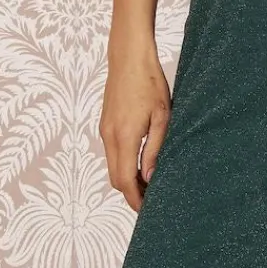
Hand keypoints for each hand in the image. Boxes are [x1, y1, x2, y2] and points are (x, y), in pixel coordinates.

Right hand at [99, 34, 171, 211]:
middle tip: (152, 200)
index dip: (135, 199)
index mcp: (124, 136)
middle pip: (115, 179)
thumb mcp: (162, 116)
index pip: (125, 181)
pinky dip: (123, 165)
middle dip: (131, 193)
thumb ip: (156, 148)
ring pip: (112, 167)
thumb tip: (151, 177)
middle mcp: (109, 137)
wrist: (128, 57)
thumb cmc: (150, 82)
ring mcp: (104, 130)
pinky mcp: (105, 124)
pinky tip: (139, 163)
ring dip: (127, 179)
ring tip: (149, 183)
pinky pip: (111, 153)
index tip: (148, 210)